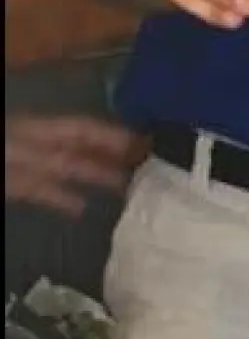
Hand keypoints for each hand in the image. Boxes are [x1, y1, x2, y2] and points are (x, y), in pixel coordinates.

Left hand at [5, 113, 139, 216]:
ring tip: (124, 188)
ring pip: (71, 170)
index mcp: (45, 129)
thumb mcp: (26, 149)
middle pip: (84, 149)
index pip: (88, 129)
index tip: (145, 143)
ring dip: (96, 177)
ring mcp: (33, 166)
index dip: (115, 135)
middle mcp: (44, 145)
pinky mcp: (22, 187)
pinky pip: (48, 191)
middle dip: (113, 155)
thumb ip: (62, 155)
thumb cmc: (2, 151)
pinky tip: (83, 209)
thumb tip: (93, 158)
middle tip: (145, 165)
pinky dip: (65, 199)